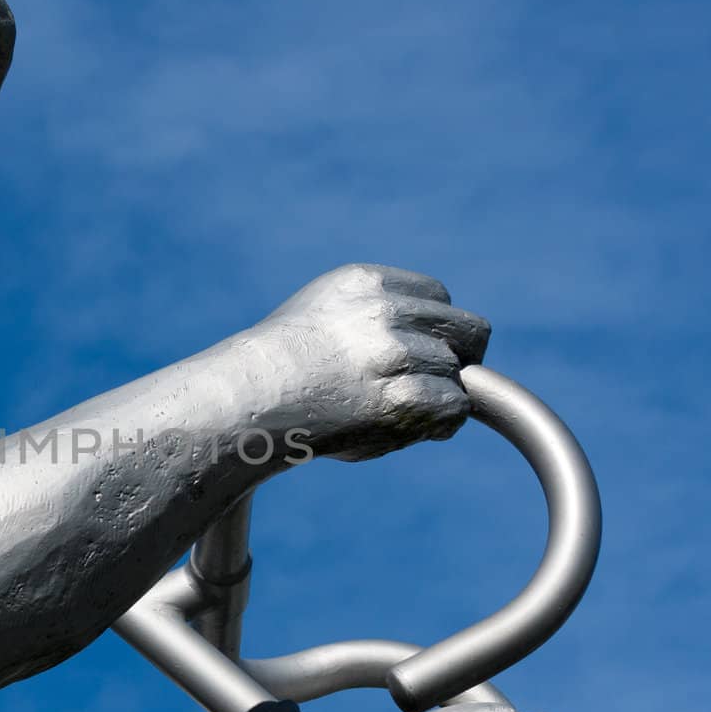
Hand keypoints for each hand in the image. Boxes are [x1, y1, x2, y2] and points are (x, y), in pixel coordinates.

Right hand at [256, 264, 489, 460]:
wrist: (243, 405)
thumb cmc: (278, 371)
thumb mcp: (323, 315)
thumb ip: (376, 315)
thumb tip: (440, 350)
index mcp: (365, 282)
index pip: (438, 295)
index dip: (432, 329)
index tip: (414, 351)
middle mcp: (385, 312)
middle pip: (467, 329)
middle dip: (457, 357)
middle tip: (430, 383)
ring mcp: (397, 354)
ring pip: (461, 376)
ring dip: (439, 398)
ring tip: (395, 413)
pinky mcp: (406, 399)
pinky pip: (455, 410)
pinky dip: (438, 425)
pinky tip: (405, 429)